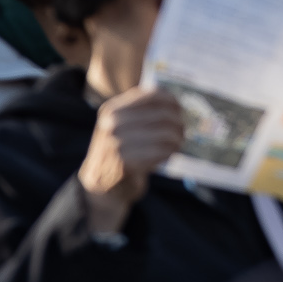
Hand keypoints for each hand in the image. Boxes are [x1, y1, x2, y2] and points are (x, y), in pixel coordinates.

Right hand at [77, 85, 184, 236]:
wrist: (100, 186)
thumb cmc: (117, 151)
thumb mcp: (119, 125)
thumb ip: (139, 110)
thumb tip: (170, 98)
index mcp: (111, 110)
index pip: (150, 95)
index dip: (170, 99)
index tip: (179, 107)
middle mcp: (112, 124)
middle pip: (161, 115)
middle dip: (177, 122)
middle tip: (182, 129)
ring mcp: (117, 144)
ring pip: (164, 134)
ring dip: (176, 139)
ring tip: (178, 143)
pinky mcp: (126, 164)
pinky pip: (160, 152)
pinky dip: (169, 152)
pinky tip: (169, 154)